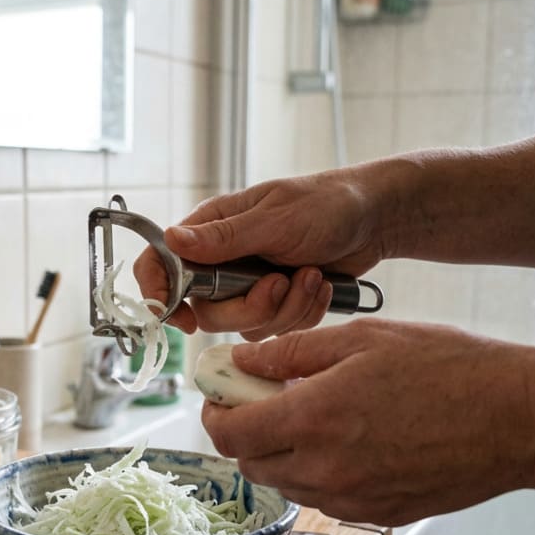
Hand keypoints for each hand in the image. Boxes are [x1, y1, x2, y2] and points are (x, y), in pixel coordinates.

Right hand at [134, 173, 385, 339]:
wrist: (374, 219)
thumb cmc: (325, 203)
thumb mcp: (274, 218)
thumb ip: (222, 238)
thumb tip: (170, 240)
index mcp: (211, 230)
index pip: (161, 264)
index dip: (160, 294)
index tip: (180, 316)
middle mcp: (223, 260)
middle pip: (207, 310)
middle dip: (249, 307)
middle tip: (279, 284)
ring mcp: (249, 285)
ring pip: (243, 326)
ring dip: (284, 309)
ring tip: (310, 275)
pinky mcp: (276, 303)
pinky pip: (275, 330)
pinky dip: (302, 313)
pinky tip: (320, 285)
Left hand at [201, 319, 534, 525]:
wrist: (520, 418)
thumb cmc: (449, 366)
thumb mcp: (363, 338)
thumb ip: (291, 353)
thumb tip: (241, 362)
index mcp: (315, 418)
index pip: (230, 434)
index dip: (215, 415)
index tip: (221, 396)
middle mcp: (327, 468)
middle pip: (252, 464)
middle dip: (245, 433)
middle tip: (264, 401)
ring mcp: (353, 498)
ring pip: (287, 484)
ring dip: (281, 454)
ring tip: (312, 416)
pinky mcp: (378, 514)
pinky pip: (325, 498)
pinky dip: (318, 472)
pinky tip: (347, 441)